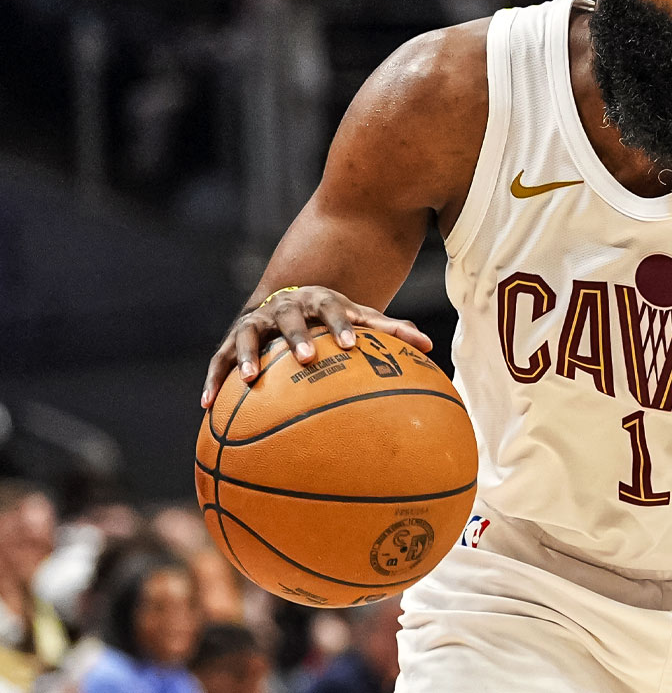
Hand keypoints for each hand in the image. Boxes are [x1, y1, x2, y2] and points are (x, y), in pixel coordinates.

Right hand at [202, 285, 432, 407]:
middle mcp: (286, 307)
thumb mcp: (360, 320)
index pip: (334, 308)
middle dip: (297, 336)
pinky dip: (214, 381)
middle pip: (290, 318)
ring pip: (248, 335)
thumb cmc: (333, 319)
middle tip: (306, 357)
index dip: (342, 326)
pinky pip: (219, 361)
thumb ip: (391, 330)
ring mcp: (257, 322)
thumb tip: (430, 346)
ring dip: (247, 356)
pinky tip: (207, 407)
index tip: (352, 346)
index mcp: (320, 301)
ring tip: (248, 380)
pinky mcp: (233, 340)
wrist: (288, 299)